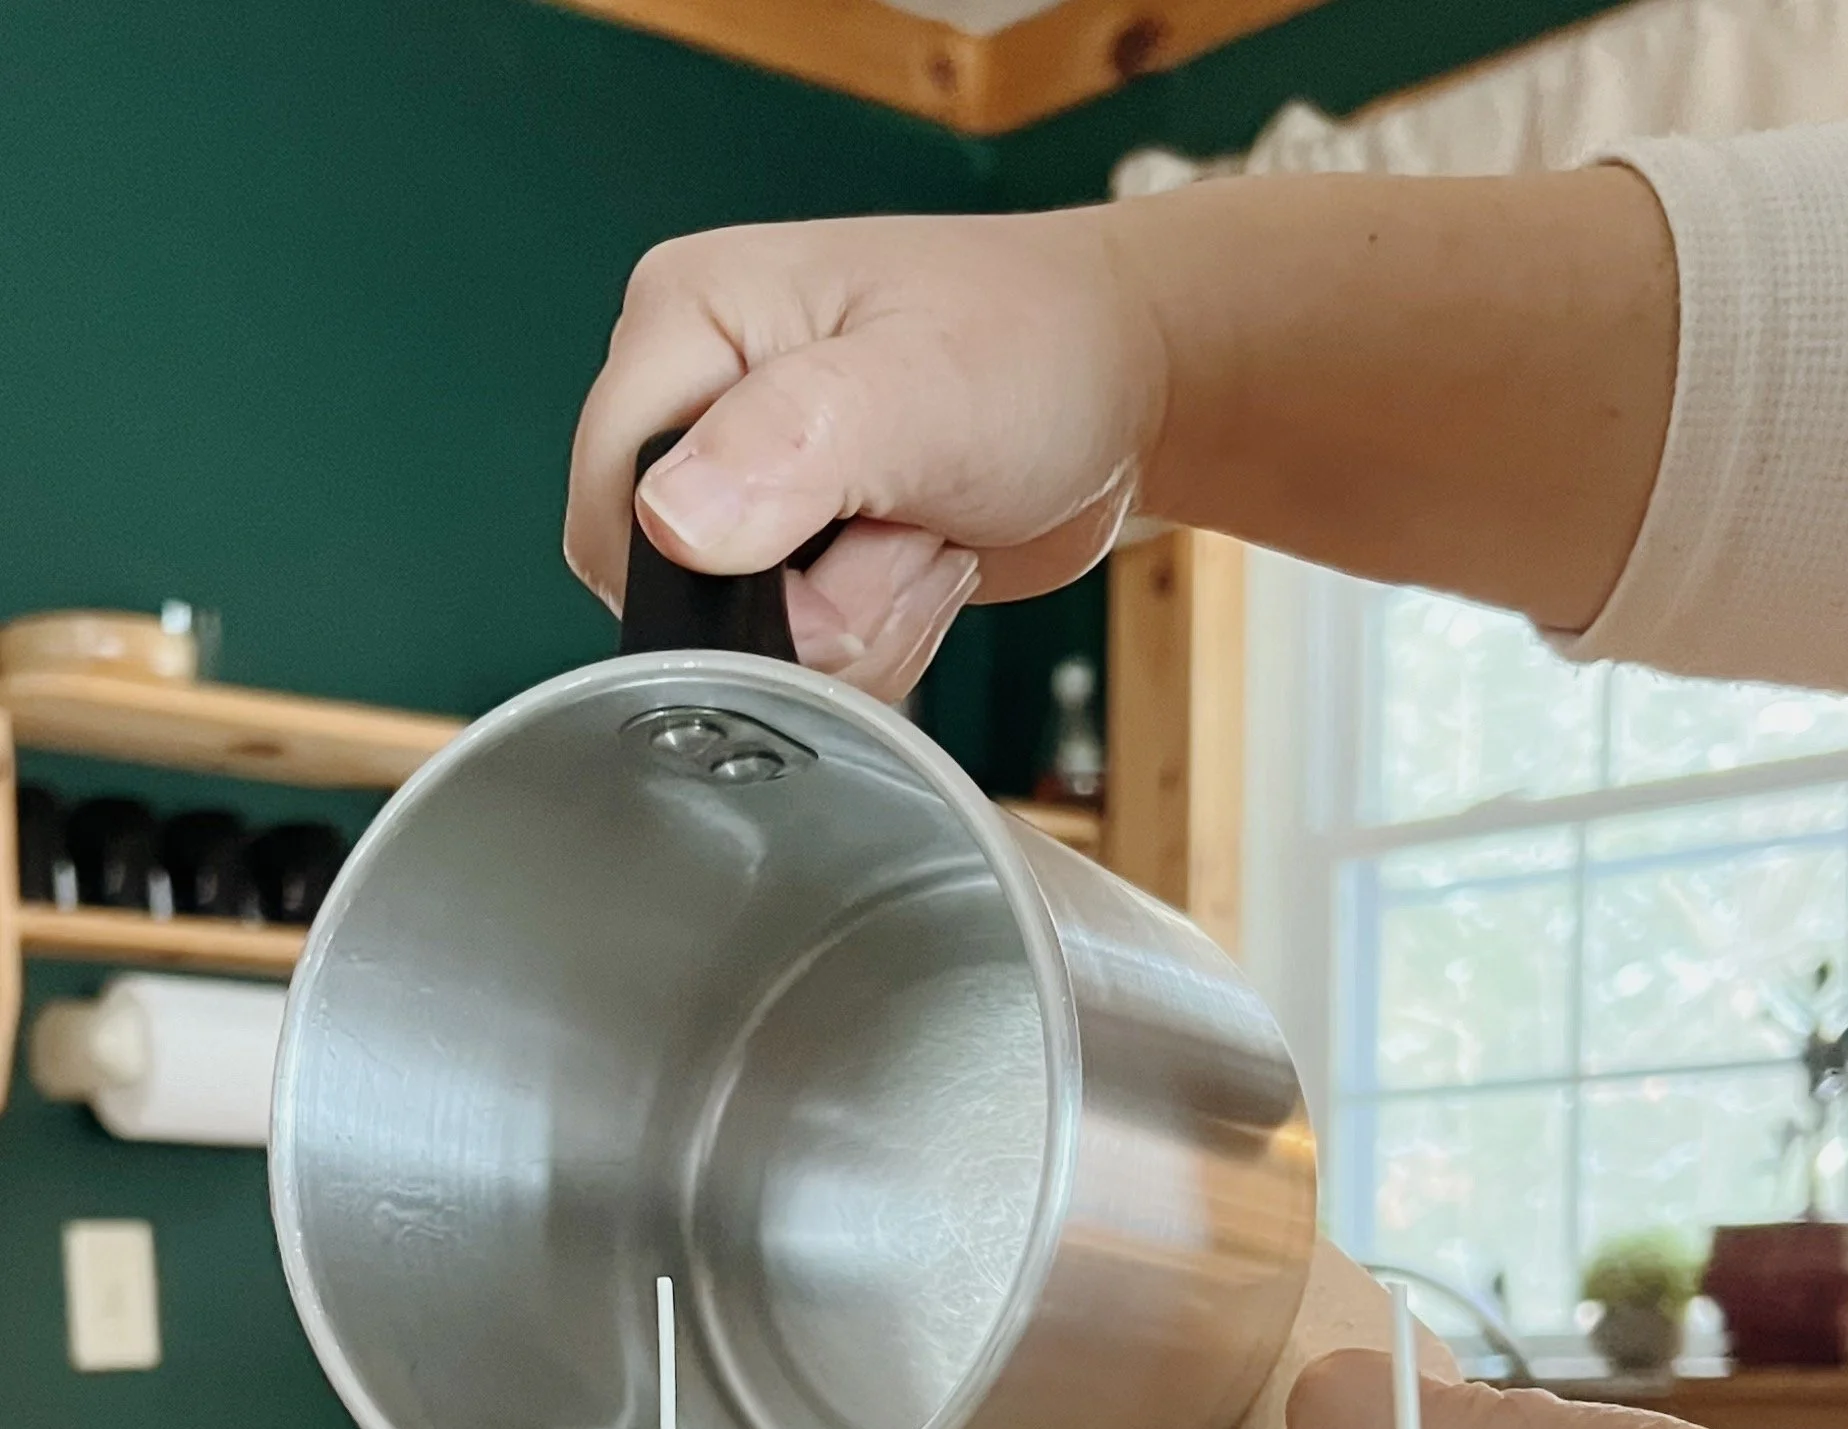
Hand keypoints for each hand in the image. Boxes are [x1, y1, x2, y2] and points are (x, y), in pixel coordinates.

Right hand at [567, 169, 1676, 703]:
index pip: (608, 497)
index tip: (809, 575)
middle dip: (800, 601)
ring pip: (760, 621)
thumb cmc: (1064, 350)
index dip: (697, 573)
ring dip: (858, 622)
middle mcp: (716, 379)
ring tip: (942, 557)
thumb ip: (795, 452)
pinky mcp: (838, 522)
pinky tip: (945, 573)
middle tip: (905, 563)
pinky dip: (885, 631)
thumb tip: (680, 524)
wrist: (1183, 369)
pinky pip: (821, 633)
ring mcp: (777, 454)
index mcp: (693, 321)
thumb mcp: (921, 394)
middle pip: (683, 575)